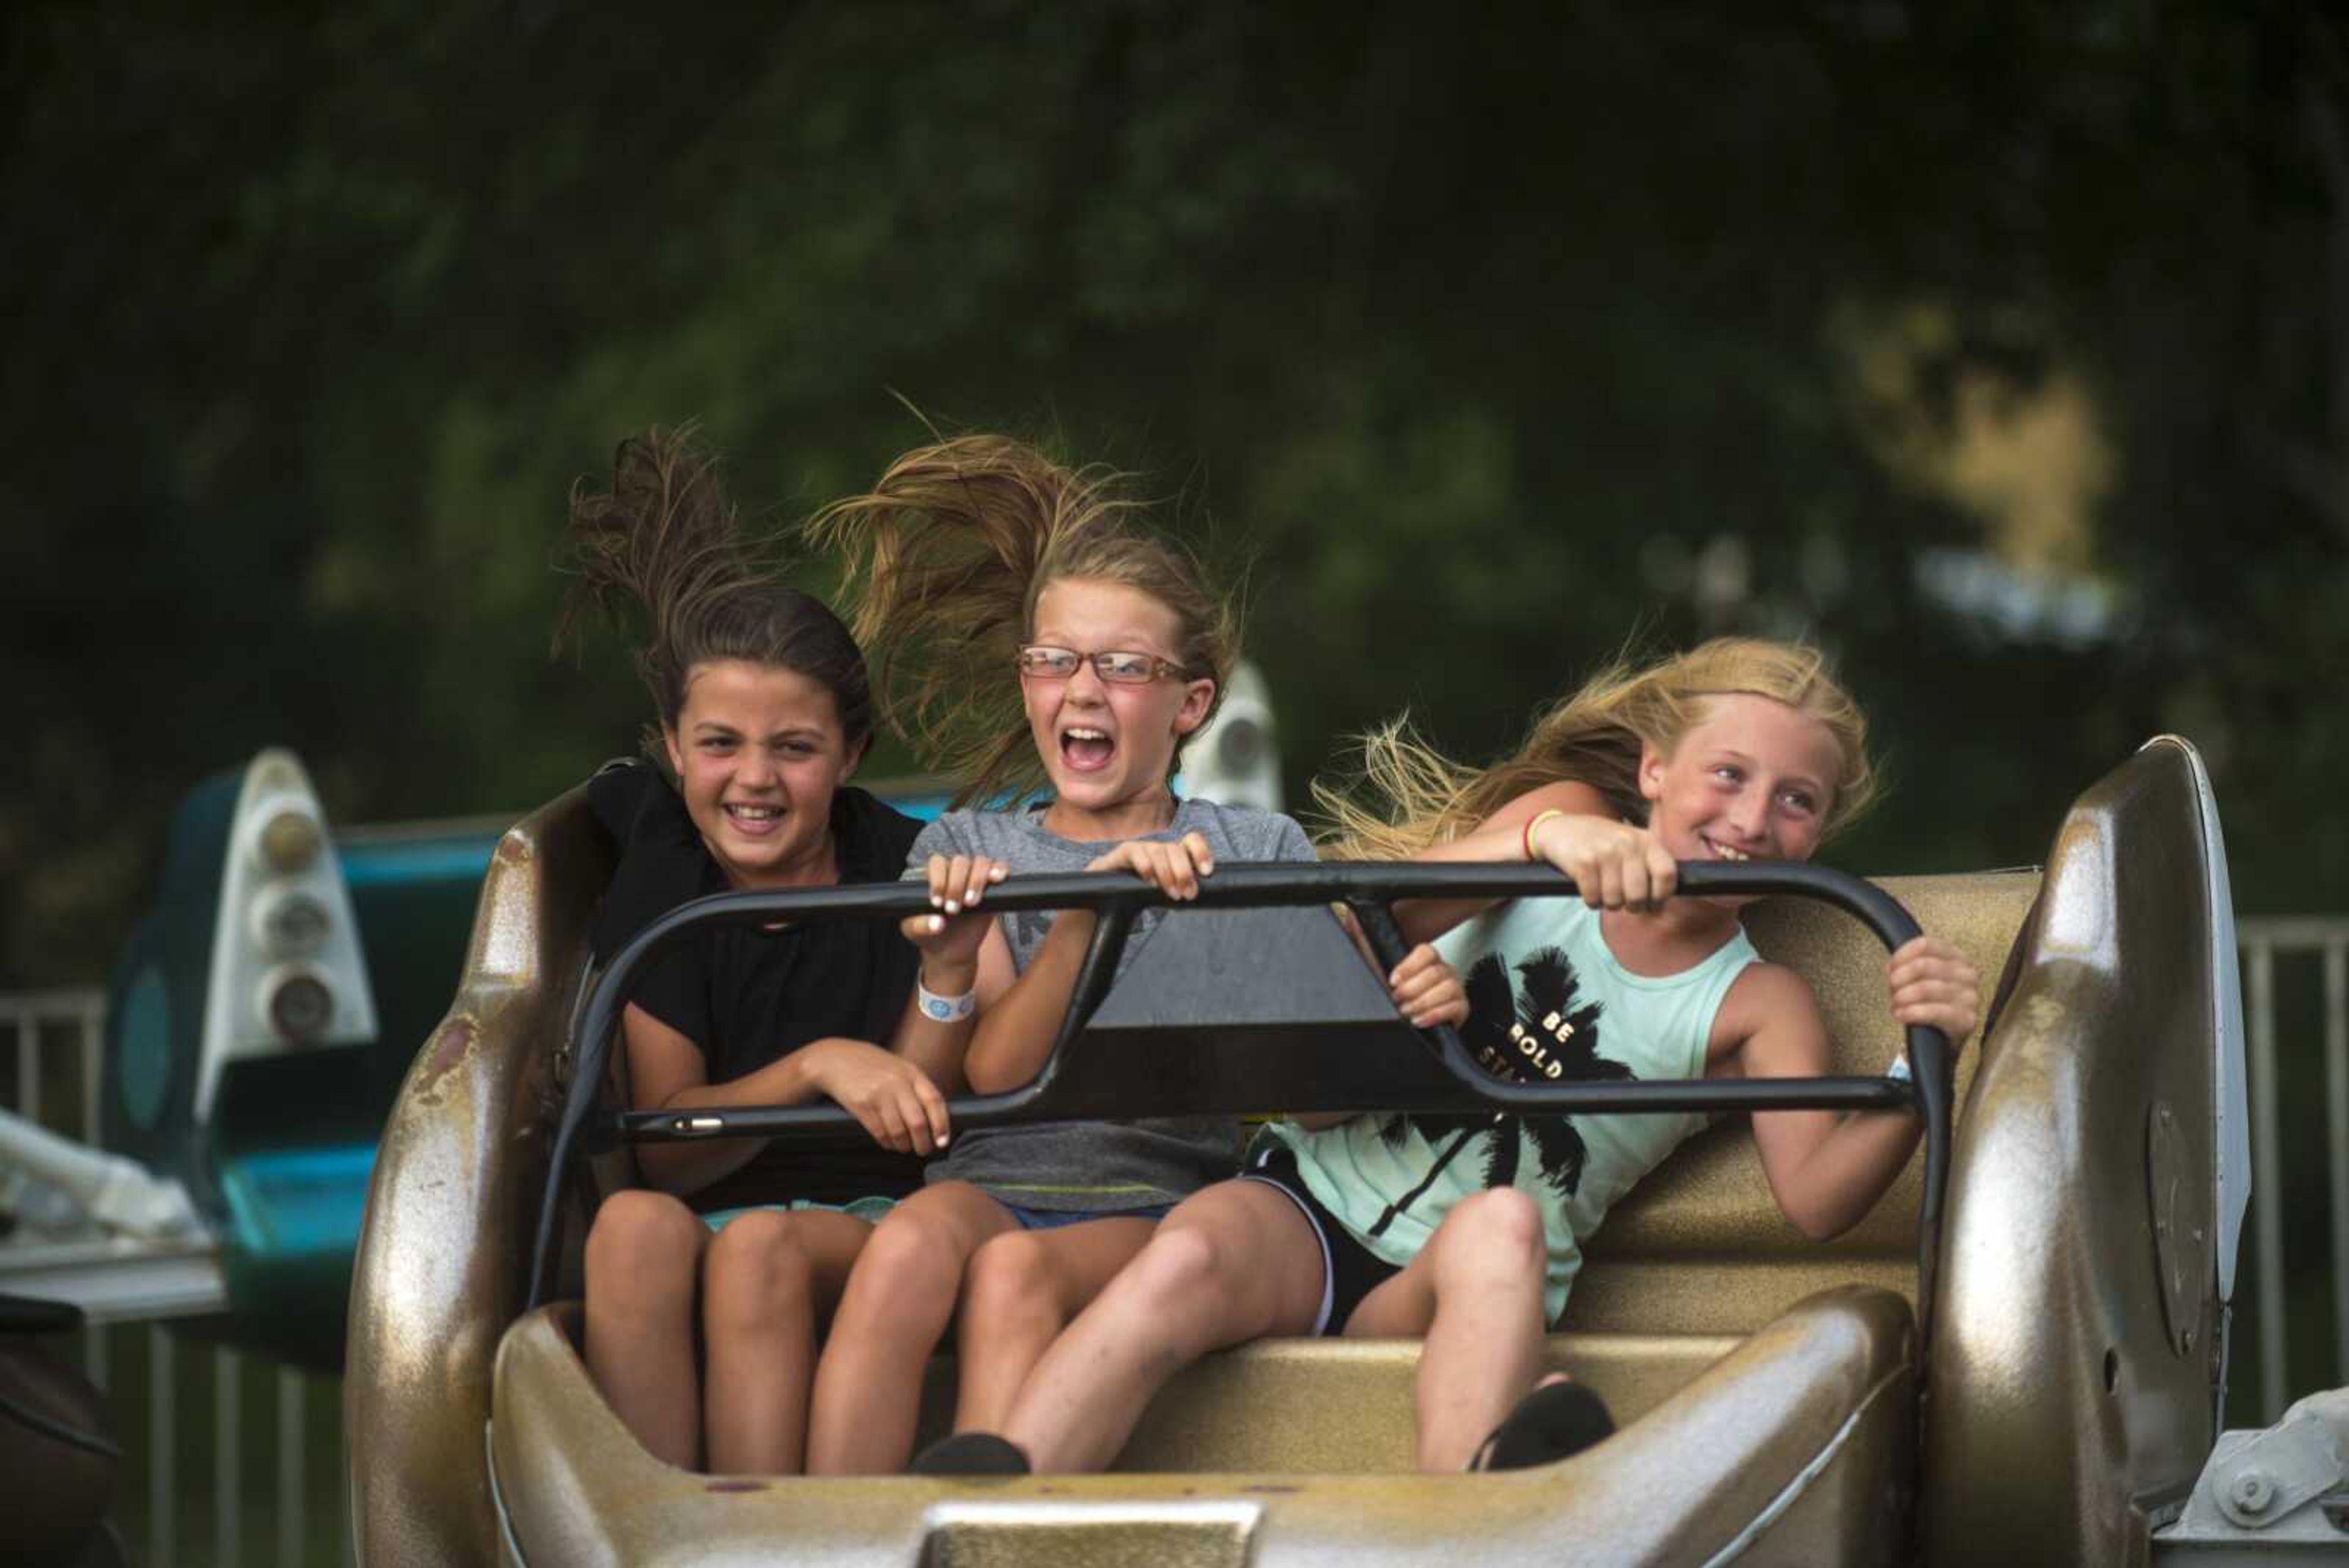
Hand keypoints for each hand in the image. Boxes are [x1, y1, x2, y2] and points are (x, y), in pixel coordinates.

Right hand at [804, 1039, 951, 1154]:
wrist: (836, 1059)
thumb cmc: (872, 1065)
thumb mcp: (899, 1068)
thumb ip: (917, 1088)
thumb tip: (936, 1120)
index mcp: (911, 1073)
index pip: (934, 1101)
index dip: (942, 1124)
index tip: (942, 1141)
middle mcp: (897, 1083)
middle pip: (917, 1122)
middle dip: (923, 1143)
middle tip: (923, 1150)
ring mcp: (878, 1094)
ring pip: (898, 1132)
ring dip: (903, 1145)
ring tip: (904, 1146)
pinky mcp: (861, 1105)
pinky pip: (879, 1132)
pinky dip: (887, 1142)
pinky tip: (888, 1141)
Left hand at [900, 853, 1006, 967]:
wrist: (951, 948)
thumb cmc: (929, 934)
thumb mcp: (917, 931)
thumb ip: (921, 926)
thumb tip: (937, 923)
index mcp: (932, 875)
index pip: (937, 864)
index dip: (938, 880)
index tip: (937, 903)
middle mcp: (954, 870)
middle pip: (960, 862)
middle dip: (956, 885)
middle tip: (953, 910)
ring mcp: (974, 875)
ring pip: (980, 862)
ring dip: (977, 880)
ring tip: (971, 903)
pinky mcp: (993, 885)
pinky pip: (1000, 867)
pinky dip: (1000, 870)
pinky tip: (996, 879)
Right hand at [1087, 831, 1214, 899]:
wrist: (1104, 894)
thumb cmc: (1138, 893)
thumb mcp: (1164, 891)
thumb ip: (1181, 889)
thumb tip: (1201, 897)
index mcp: (1172, 855)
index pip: (1192, 841)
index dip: (1201, 852)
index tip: (1206, 872)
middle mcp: (1158, 848)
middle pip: (1176, 849)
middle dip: (1185, 871)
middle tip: (1188, 894)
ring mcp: (1141, 849)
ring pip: (1159, 851)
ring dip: (1168, 873)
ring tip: (1172, 894)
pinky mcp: (1122, 853)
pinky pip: (1135, 852)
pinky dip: (1146, 866)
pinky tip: (1149, 881)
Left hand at [1388, 942, 1468, 1028]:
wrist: (1422, 1026)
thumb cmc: (1407, 1002)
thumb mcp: (1394, 983)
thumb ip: (1380, 965)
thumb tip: (1360, 933)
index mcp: (1429, 962)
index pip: (1426, 952)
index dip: (1409, 966)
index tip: (1393, 981)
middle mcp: (1445, 972)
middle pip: (1434, 972)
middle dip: (1411, 988)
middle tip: (1397, 999)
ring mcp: (1456, 989)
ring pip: (1447, 988)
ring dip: (1423, 1002)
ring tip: (1406, 1012)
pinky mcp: (1462, 1007)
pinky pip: (1454, 1007)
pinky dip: (1434, 1014)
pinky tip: (1419, 1020)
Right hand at [1530, 813, 1677, 911]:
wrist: (1559, 828)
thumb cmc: (1600, 842)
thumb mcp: (1630, 843)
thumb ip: (1649, 866)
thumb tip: (1661, 903)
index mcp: (1646, 840)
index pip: (1667, 874)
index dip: (1661, 896)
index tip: (1652, 903)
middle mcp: (1628, 843)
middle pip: (1639, 894)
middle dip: (1631, 905)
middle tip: (1623, 901)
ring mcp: (1605, 852)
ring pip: (1615, 900)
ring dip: (1608, 903)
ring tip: (1604, 891)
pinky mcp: (1583, 862)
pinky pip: (1594, 899)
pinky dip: (1591, 901)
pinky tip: (1589, 889)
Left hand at [1885, 936, 1980, 1043]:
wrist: (1945, 1035)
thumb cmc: (1932, 1001)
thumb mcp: (1921, 978)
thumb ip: (1907, 967)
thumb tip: (1891, 968)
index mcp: (1957, 957)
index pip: (1924, 945)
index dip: (1902, 956)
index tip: (1891, 968)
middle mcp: (1967, 974)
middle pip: (1923, 965)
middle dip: (1900, 978)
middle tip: (1892, 989)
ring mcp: (1969, 996)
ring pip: (1926, 988)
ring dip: (1903, 996)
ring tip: (1896, 1003)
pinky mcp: (1966, 1019)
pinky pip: (1933, 1012)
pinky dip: (1911, 1012)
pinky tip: (1901, 1014)